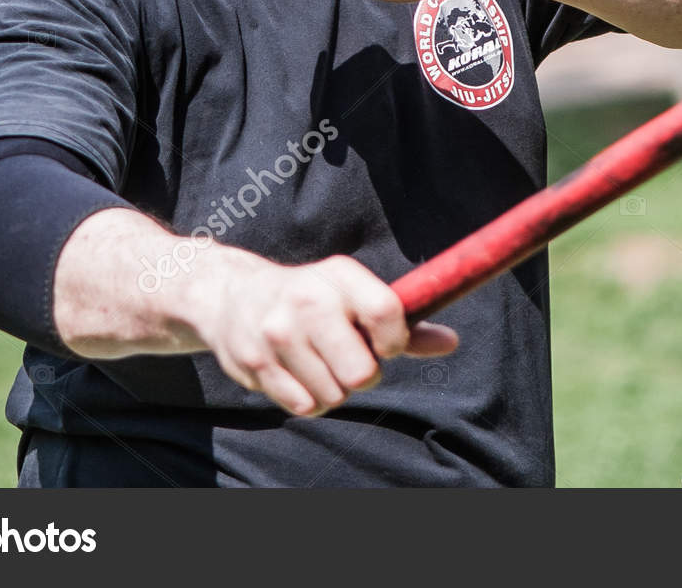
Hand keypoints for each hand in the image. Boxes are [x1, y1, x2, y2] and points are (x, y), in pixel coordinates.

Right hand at [193, 250, 457, 415]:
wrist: (230, 295)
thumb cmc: (312, 299)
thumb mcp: (354, 296)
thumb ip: (402, 323)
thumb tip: (450, 343)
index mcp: (339, 275)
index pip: (386, 313)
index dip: (395, 340)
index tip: (386, 344)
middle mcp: (306, 299)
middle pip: (361, 372)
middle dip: (364, 374)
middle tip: (348, 358)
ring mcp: (277, 333)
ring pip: (334, 395)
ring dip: (334, 389)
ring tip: (318, 362)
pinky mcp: (254, 363)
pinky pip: (305, 406)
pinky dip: (309, 399)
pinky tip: (298, 374)